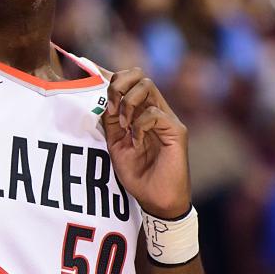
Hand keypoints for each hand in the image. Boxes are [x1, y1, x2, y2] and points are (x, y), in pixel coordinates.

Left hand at [102, 68, 189, 218]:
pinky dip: (139, 126)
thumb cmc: (137, 173)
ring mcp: (167, 119)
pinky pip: (154, 113)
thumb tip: (98, 98)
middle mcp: (155, 109)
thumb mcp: (115, 143)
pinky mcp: (176, 131)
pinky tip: (136, 142)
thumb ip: (110, 121)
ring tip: (123, 125)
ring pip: (147, 86)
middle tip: (111, 108)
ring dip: (128, 103)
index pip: (129, 80)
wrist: (156, 199)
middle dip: (118, 85)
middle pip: (139, 74)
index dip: (111, 79)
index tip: (98, 91)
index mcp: (140, 111)